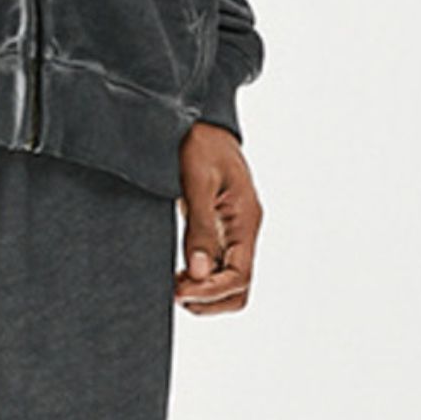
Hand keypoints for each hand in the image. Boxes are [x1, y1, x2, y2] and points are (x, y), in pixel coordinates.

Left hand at [175, 122, 262, 315]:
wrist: (200, 120)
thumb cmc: (200, 143)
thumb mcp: (197, 181)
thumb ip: (199, 228)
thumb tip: (198, 273)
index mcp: (246, 220)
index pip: (239, 277)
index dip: (209, 291)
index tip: (178, 289)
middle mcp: (244, 231)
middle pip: (239, 289)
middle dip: (208, 299)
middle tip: (175, 290)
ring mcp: (234, 234)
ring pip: (230, 284)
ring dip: (204, 294)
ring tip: (175, 284)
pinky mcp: (220, 232)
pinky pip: (217, 269)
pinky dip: (200, 281)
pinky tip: (179, 273)